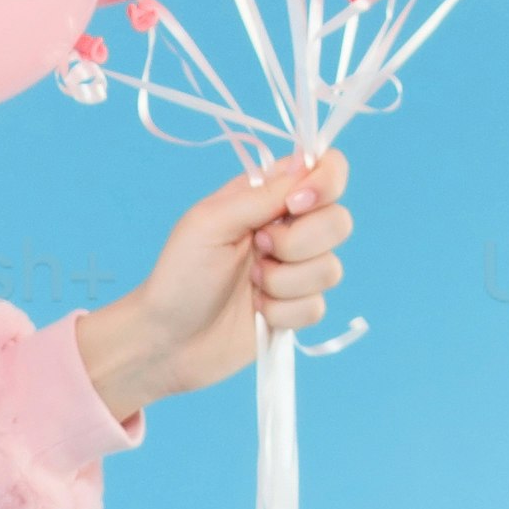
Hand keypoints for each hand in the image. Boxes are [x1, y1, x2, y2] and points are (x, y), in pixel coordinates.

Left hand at [68, 146, 350, 422]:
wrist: (169, 339)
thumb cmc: (180, 275)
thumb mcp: (211, 222)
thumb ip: (261, 195)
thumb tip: (306, 172)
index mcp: (269, 195)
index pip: (327, 169)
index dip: (325, 183)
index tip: (295, 205)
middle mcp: (290, 228)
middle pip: (339, 221)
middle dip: (297, 243)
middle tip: (257, 249)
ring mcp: (297, 270)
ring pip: (331, 268)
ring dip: (283, 281)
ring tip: (249, 284)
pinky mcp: (298, 308)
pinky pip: (317, 306)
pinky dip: (281, 311)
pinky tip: (255, 311)